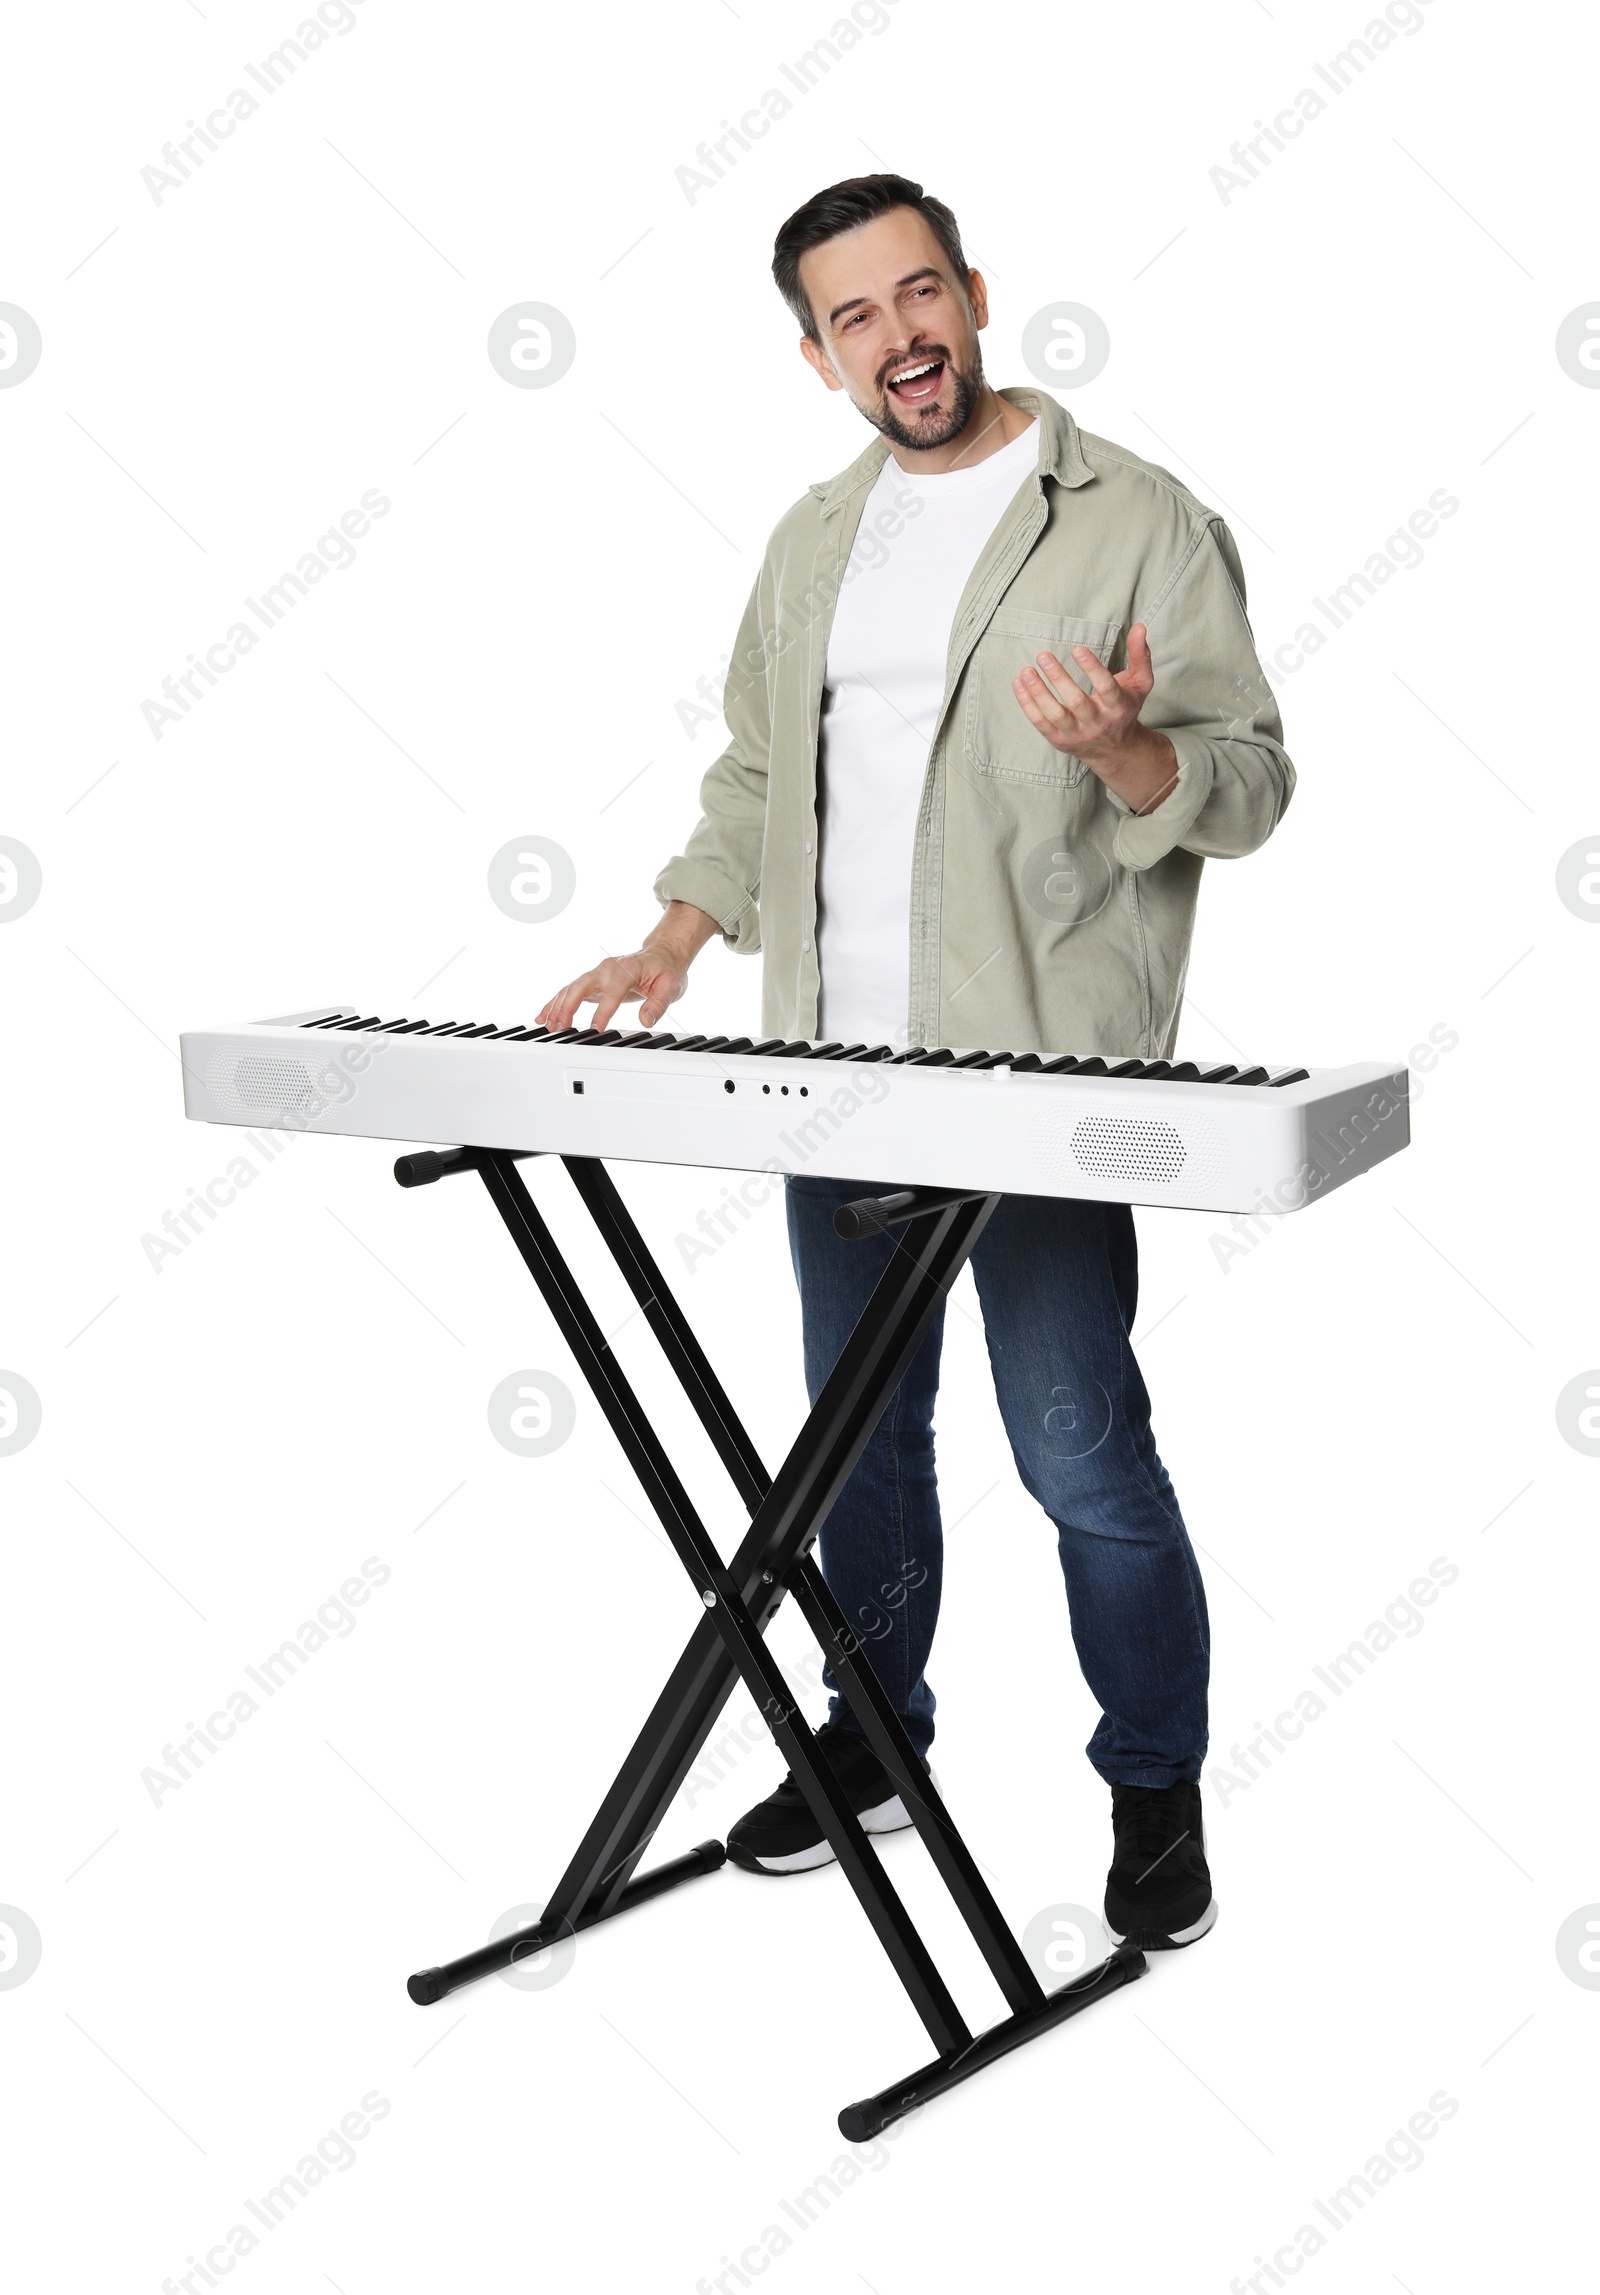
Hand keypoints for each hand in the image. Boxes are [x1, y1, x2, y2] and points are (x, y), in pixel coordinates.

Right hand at [536, 901, 717, 1031]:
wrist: (662, 955)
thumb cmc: (665, 970)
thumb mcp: (672, 987)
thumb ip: (658, 1004)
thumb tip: (645, 1020)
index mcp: (627, 969)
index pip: (612, 991)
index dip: (603, 1011)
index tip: (595, 1030)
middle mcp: (608, 968)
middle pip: (581, 985)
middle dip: (568, 1007)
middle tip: (560, 1028)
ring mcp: (597, 973)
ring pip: (571, 988)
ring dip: (557, 1007)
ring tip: (548, 1026)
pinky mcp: (592, 981)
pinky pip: (569, 990)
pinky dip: (555, 1002)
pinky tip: (544, 1015)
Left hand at [1011, 622, 1176, 811]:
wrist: (1114, 749)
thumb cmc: (1124, 708)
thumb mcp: (1140, 684)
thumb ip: (1140, 655)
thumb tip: (1139, 627)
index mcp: (1118, 707)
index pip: (1106, 687)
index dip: (1091, 668)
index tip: (1077, 648)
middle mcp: (1097, 723)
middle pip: (1076, 702)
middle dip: (1058, 678)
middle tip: (1043, 655)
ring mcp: (1076, 734)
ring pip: (1055, 714)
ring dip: (1038, 691)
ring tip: (1026, 670)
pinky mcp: (1059, 740)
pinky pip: (1040, 723)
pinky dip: (1027, 703)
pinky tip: (1018, 683)